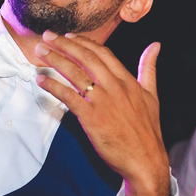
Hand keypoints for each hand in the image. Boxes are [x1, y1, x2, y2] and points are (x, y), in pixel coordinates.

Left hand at [33, 32, 168, 195]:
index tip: (68, 36)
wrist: (145, 159)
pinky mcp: (92, 118)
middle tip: (47, 36)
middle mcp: (114, 87)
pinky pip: (69, 97)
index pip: (103, 53)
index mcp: (127, 80)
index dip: (84, 42)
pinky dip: (53, 87)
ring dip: (55, 60)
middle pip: (86, 58)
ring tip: (40, 51)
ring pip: (75, 74)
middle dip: (64, 44)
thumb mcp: (152, 94)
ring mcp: (103, 102)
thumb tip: (155, 45)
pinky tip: (41, 81)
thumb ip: (149, 68)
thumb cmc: (148, 130)